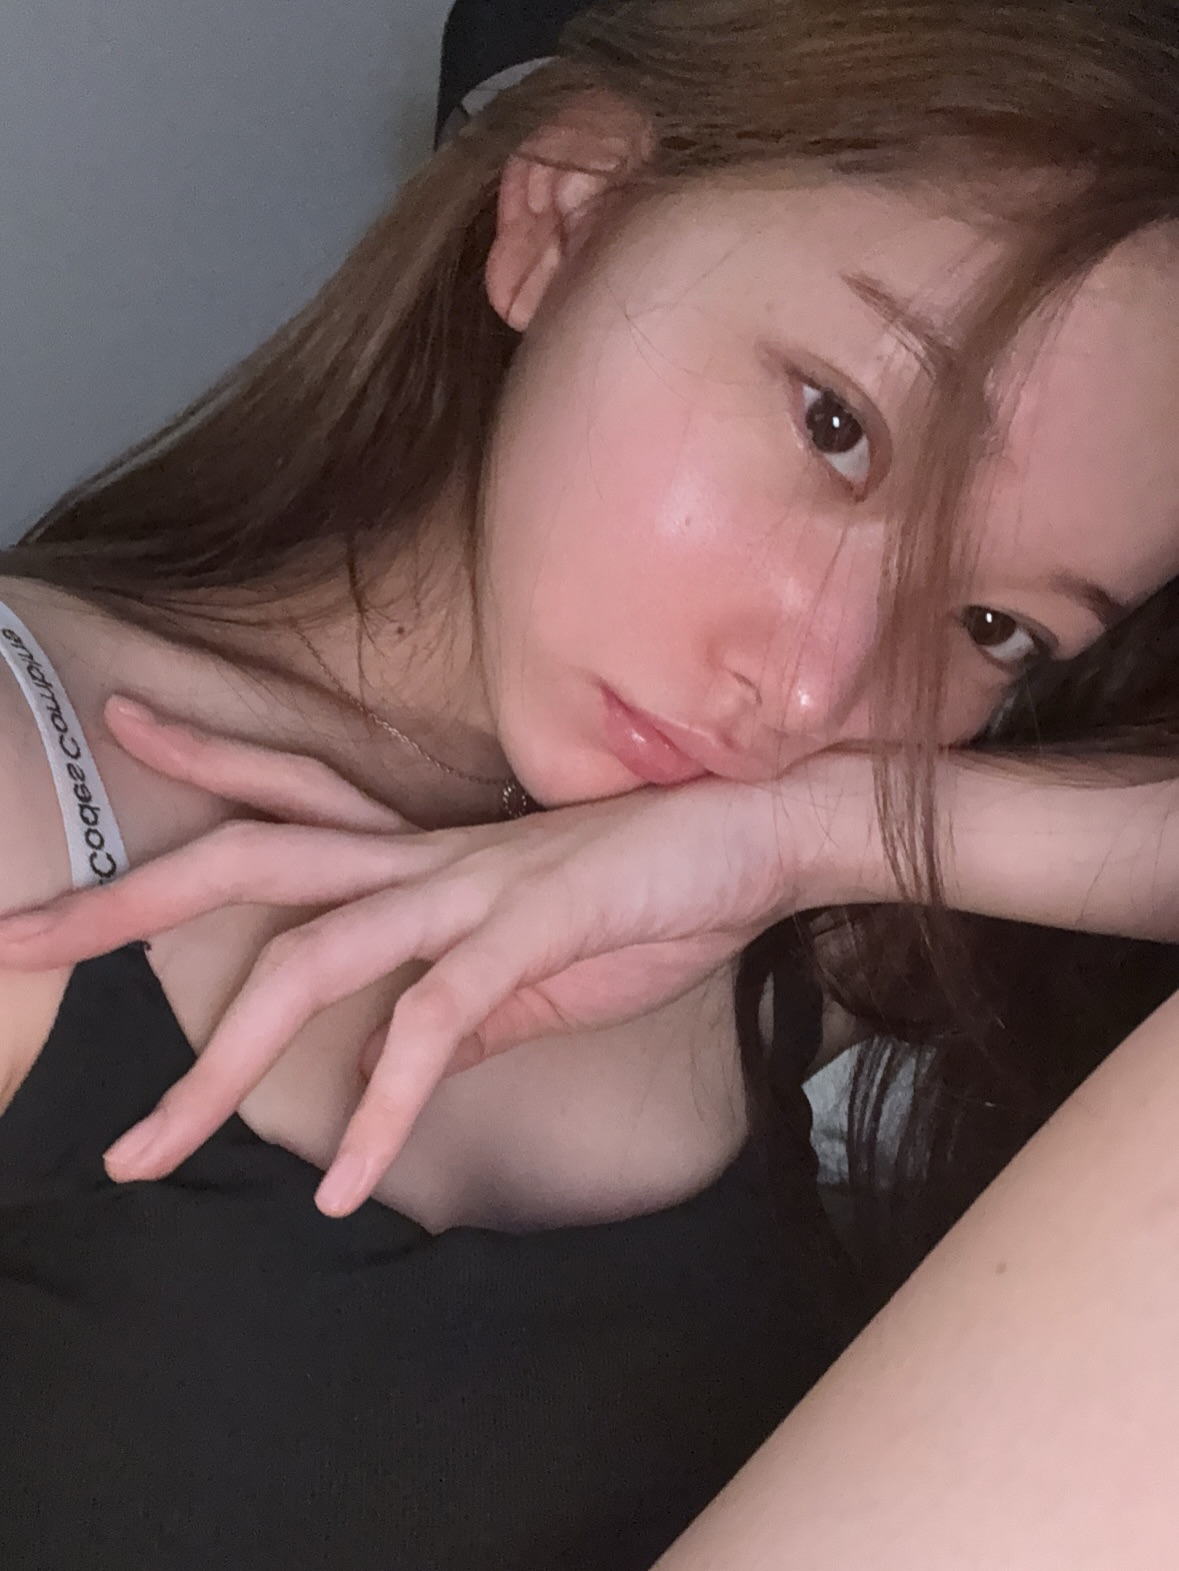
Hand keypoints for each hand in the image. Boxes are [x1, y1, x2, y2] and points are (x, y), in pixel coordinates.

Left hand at [0, 699, 861, 1214]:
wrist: (767, 839)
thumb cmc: (657, 890)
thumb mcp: (538, 964)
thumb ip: (460, 1012)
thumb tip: (398, 1068)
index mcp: (427, 851)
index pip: (290, 796)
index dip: (202, 765)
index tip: (122, 727)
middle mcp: (427, 855)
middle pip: (249, 860)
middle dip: (127, 899)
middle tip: (17, 936)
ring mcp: (472, 886)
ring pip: (312, 958)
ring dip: (218, 1063)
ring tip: (144, 1151)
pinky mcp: (530, 929)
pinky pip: (432, 1023)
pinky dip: (379, 1110)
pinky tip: (342, 1189)